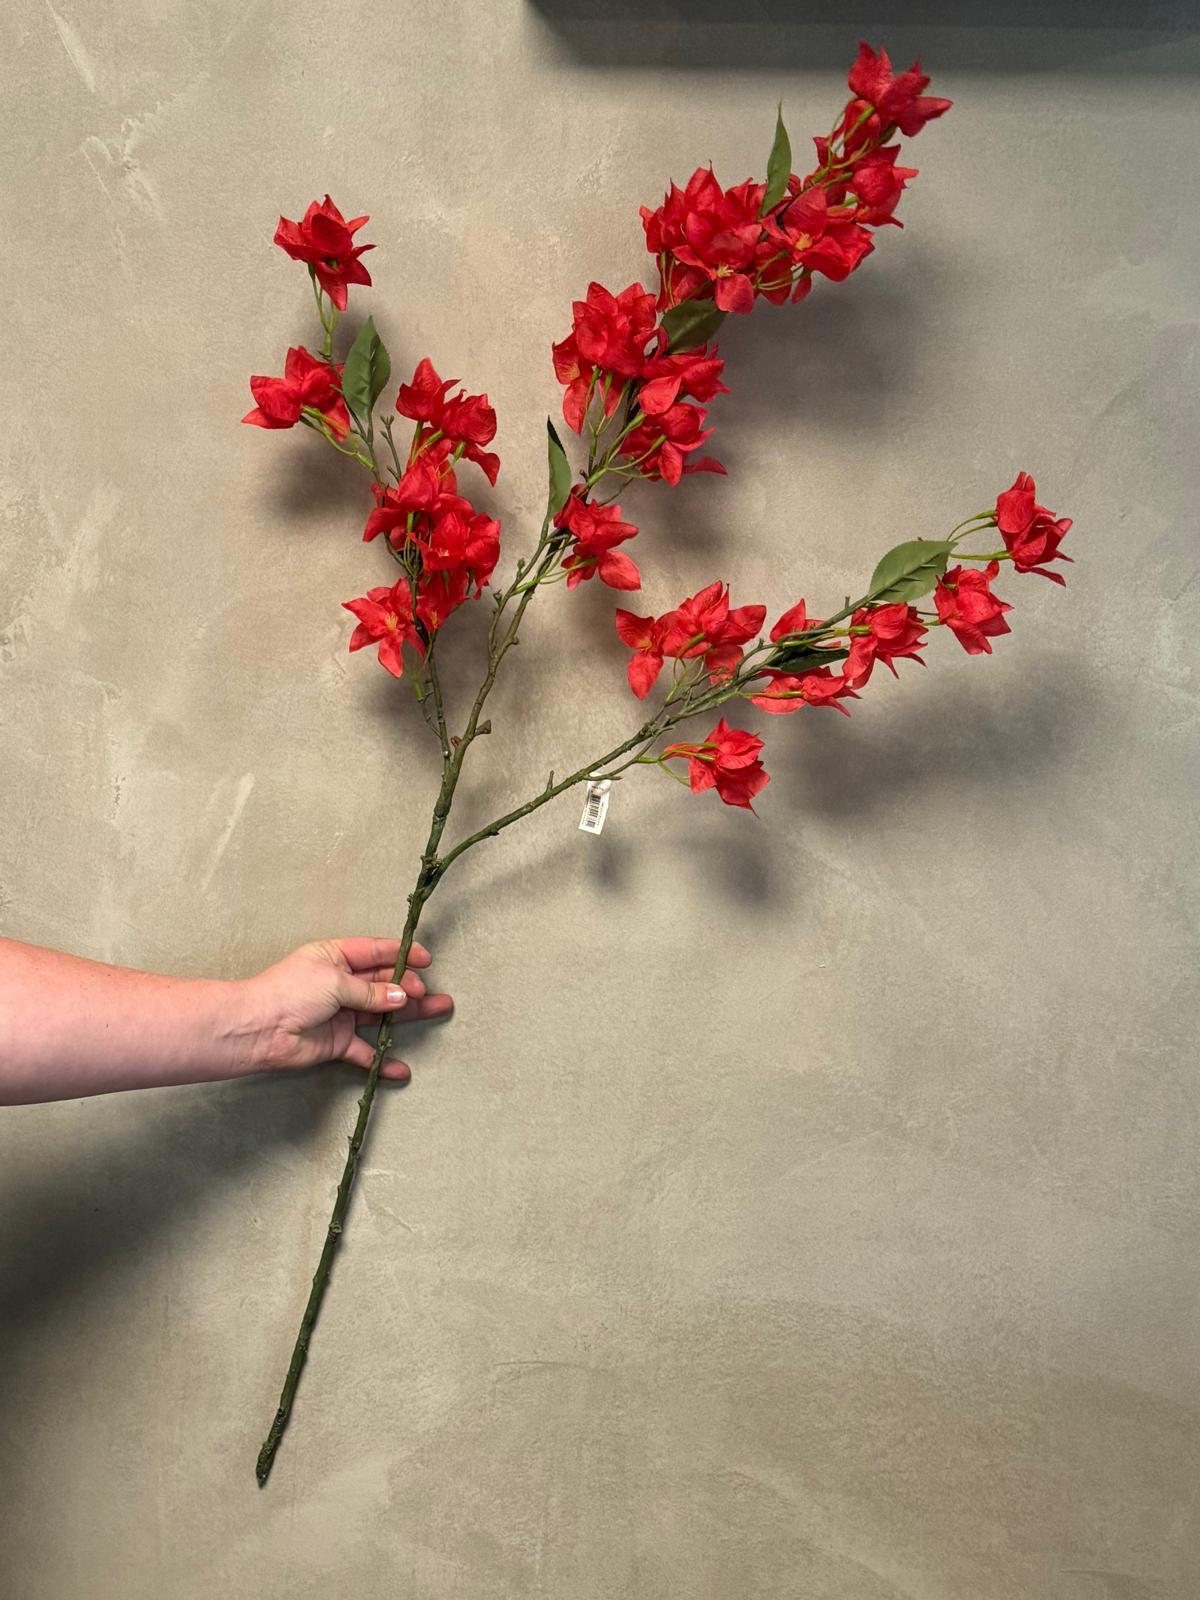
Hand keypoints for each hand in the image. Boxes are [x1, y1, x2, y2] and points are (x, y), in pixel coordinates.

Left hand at [243, 936, 452, 1081]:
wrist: (259, 1030)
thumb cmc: (290, 993)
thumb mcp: (335, 981)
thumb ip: (370, 991)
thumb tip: (400, 996)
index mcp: (335, 957)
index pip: (375, 952)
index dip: (401, 954)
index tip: (426, 960)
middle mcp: (340, 983)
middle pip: (383, 982)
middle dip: (409, 985)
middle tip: (427, 992)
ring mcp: (340, 1013)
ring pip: (381, 1013)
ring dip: (408, 1014)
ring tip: (438, 1010)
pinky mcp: (337, 1042)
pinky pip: (365, 1051)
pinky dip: (382, 1060)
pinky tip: (400, 1068)